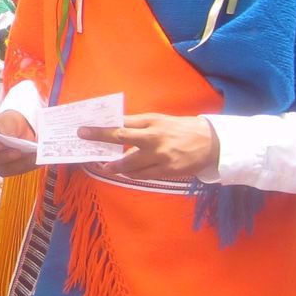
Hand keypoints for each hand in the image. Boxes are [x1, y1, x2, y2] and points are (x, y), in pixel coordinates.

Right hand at [0, 110, 37, 177]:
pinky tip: (34, 160)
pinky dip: (25, 166)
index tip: (2, 144)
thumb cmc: (11, 123)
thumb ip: (5, 129)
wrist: (21, 130)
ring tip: (31, 156)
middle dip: (5, 157)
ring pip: (2, 168)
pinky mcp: (3, 170)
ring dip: (18, 163)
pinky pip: (13, 171)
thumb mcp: (8, 120)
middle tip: (18, 152)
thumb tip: (8, 139)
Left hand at [79, 114, 219, 180]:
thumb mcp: (161, 120)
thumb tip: (116, 128)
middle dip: (100, 139)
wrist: (211, 143)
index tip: (84, 129)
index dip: (102, 126)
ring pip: (129, 164)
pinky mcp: (166, 171)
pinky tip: (126, 172)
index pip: (122, 122)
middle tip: (85, 139)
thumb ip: (140, 124)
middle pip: (121, 137)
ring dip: (115, 166)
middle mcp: (154, 137)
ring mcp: (160, 156)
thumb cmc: (182, 129)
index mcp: (153, 122)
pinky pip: (142, 175)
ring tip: (107, 166)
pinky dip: (131, 174)